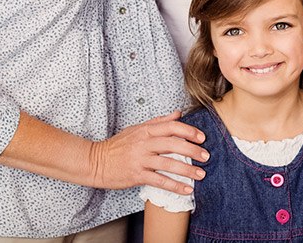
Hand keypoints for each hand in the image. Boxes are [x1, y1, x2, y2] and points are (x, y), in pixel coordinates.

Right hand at [88, 111, 208, 193]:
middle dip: (193, 150)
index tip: (202, 137)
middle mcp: (145, 143)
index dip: (189, 131)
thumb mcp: (137, 128)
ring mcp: (140, 159)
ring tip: (201, 174)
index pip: (172, 127)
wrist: (96, 162)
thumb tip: (178, 113)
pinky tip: (186, 189)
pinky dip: (174, 185)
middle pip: (173, 144)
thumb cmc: (118, 145)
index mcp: (146, 130)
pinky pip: (159, 181)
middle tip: (206, 156)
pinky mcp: (136, 175)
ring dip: (187, 170)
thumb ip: (159, 121)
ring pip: (168, 163)